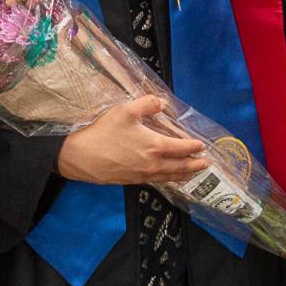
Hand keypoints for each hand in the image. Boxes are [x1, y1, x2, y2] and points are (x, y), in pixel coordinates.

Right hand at [56, 96, 208, 185]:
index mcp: (155, 146)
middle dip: (194, 165)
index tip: (202, 146)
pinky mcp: (131, 181)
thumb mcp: (126, 111)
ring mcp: (142, 175)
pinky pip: (156, 182)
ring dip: (183, 175)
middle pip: (180, 166)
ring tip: (192, 174)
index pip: (181, 148)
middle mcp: (152, 164)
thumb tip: (162, 103)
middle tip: (205, 164)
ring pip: (169, 177)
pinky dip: (167, 180)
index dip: (193, 147)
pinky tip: (166, 178)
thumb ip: (147, 104)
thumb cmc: (103, 132)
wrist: (79, 157)